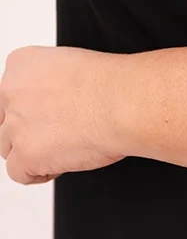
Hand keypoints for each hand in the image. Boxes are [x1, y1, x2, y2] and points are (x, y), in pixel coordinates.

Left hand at [0, 45, 126, 184]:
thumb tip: (56, 107)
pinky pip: (18, 173)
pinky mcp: (26, 154)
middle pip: (5, 123)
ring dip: (34, 153)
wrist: (123, 103)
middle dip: (29, 132)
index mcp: (20, 64)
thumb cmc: (113, 85)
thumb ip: (53, 86)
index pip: (10, 96)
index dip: (33, 111)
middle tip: (59, 134)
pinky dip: (39, 174)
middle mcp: (10, 92)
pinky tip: (61, 164)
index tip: (52, 116)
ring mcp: (15, 125)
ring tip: (65, 149)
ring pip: (8, 149)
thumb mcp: (73, 68)